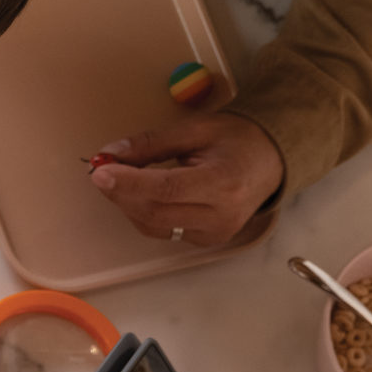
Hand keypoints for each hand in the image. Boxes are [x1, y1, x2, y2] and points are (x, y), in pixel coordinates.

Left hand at [88, 111, 285, 248]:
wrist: (270, 161)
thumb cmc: (237, 140)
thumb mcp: (195, 130)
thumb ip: (152, 143)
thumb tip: (112, 154)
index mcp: (224, 183)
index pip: (167, 189)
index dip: (129, 183)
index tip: (100, 171)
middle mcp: (220, 216)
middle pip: (156, 212)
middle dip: (121, 193)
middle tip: (101, 170)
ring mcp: (213, 234)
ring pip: (153, 226)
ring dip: (128, 203)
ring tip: (118, 177)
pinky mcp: (205, 241)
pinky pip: (162, 231)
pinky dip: (142, 212)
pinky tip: (138, 192)